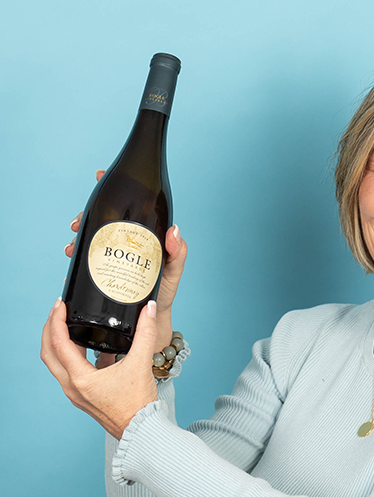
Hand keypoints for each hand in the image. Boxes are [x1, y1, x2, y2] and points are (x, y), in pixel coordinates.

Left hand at [41, 299, 159, 439]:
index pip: (58, 343)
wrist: (141, 430)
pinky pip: (71, 372)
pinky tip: (93, 349)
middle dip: (50, 329)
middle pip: (48, 353)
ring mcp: (76, 393)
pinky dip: (74, 357)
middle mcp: (72, 387)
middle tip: (58, 311)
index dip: (56, 320)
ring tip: (71, 325)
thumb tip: (149, 310)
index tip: (61, 305)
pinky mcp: (84, 397)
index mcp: (80, 378)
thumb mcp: (141, 363)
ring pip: (57, 363)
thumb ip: (146, 334)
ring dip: (60, 343)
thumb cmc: (138, 404)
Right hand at [65, 169, 187, 355]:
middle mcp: (126, 241)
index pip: (129, 204)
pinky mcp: (102, 270)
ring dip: (79, 233)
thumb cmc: (164, 292)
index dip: (115, 188)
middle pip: (105, 217)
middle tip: (78, 222)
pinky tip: (70, 257)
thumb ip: (179, 253)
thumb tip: (174, 231)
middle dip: (89, 213)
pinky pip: (86, 257)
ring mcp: (113, 254)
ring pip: (93, 235)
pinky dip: (76, 254)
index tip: (98, 175)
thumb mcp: (174, 270)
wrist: (148, 321)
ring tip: (73, 245)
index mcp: (143, 235)